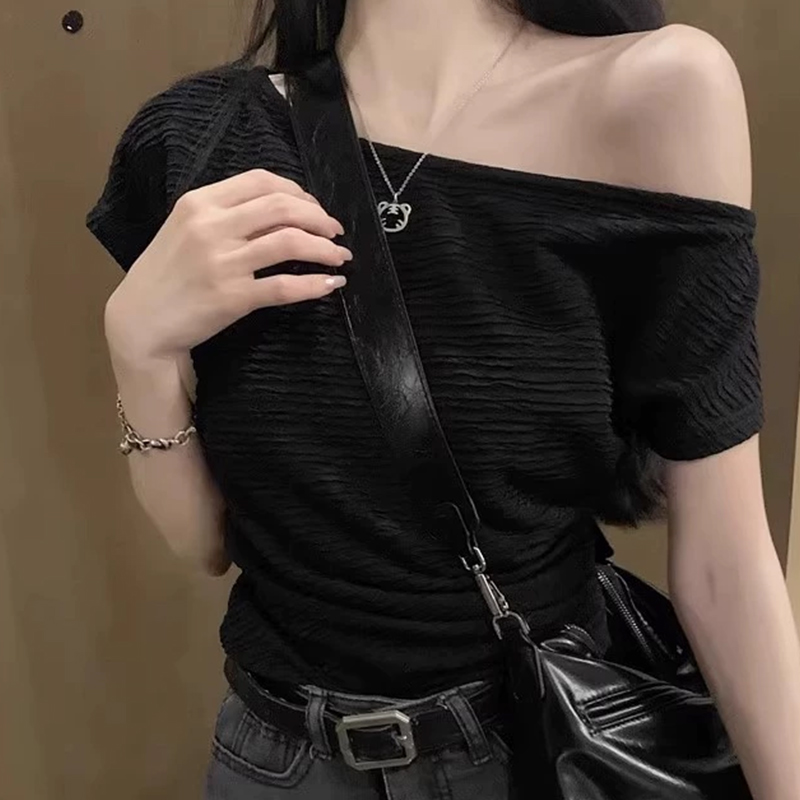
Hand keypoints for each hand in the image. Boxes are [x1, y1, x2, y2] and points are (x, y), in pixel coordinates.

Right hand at [104, 168, 351, 361]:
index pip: (261, 181)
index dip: (298, 191)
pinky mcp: (232, 297)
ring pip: (290, 242)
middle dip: (319, 217)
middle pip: (282, 207)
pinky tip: (330, 285)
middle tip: (335, 232)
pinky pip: (285, 286)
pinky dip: (315, 284)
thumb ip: (224, 215)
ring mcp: (222, 263)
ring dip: (325, 249)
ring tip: (340, 257)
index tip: (314, 207)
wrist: (140, 323)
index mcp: (199, 203)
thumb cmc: (165, 276)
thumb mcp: (184, 230)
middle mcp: (211, 227)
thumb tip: (280, 211)